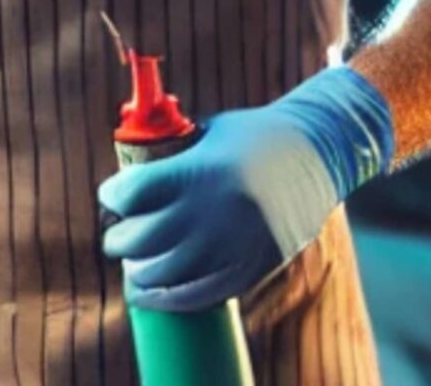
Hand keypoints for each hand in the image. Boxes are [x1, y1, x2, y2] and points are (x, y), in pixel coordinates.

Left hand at [97, 65, 395, 312]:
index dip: (112, 197)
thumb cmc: (258, 136)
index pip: (130, 194)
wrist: (319, 154)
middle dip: (118, 240)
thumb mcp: (209, 133)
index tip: (110, 197)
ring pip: (163, 274)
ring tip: (134, 266)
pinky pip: (198, 295)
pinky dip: (168, 298)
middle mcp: (211, 212)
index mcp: (197, 171)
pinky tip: (152, 293)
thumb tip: (129, 177)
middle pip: (139, 239)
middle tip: (116, 237)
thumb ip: (171, 155)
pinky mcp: (250, 269)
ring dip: (139, 273)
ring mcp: (231, 246)